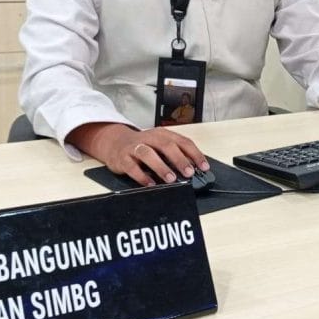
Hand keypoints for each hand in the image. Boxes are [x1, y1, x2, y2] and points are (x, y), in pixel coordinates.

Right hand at [68, 123, 208, 186]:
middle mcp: (149, 138)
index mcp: (163, 134)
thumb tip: (194, 169)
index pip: (183, 142)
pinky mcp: (123, 158)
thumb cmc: (143, 146)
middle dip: (179, 159)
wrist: (115, 142)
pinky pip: (132, 167)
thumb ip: (175, 155)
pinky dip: (142, 176)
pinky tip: (150, 183)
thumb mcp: (160, 146)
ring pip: (148, 154)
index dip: (195, 154)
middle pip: (166, 145)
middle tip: (189, 172)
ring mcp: (135, 147)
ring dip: (161, 167)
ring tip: (171, 179)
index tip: (204, 167)